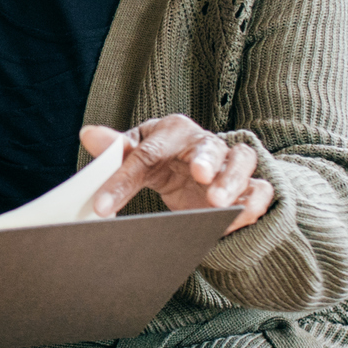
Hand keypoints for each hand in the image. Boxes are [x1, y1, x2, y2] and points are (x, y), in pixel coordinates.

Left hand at [80, 116, 274, 234]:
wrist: (196, 169)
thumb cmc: (163, 158)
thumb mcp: (137, 153)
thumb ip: (117, 150)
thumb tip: (87, 133)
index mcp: (173, 130)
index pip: (145, 153)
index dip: (123, 180)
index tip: (102, 206)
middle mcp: (205, 142)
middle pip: (209, 146)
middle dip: (206, 160)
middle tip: (199, 176)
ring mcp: (231, 163)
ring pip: (242, 162)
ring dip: (232, 181)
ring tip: (218, 203)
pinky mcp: (250, 185)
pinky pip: (260, 188)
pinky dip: (254, 201)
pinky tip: (241, 216)